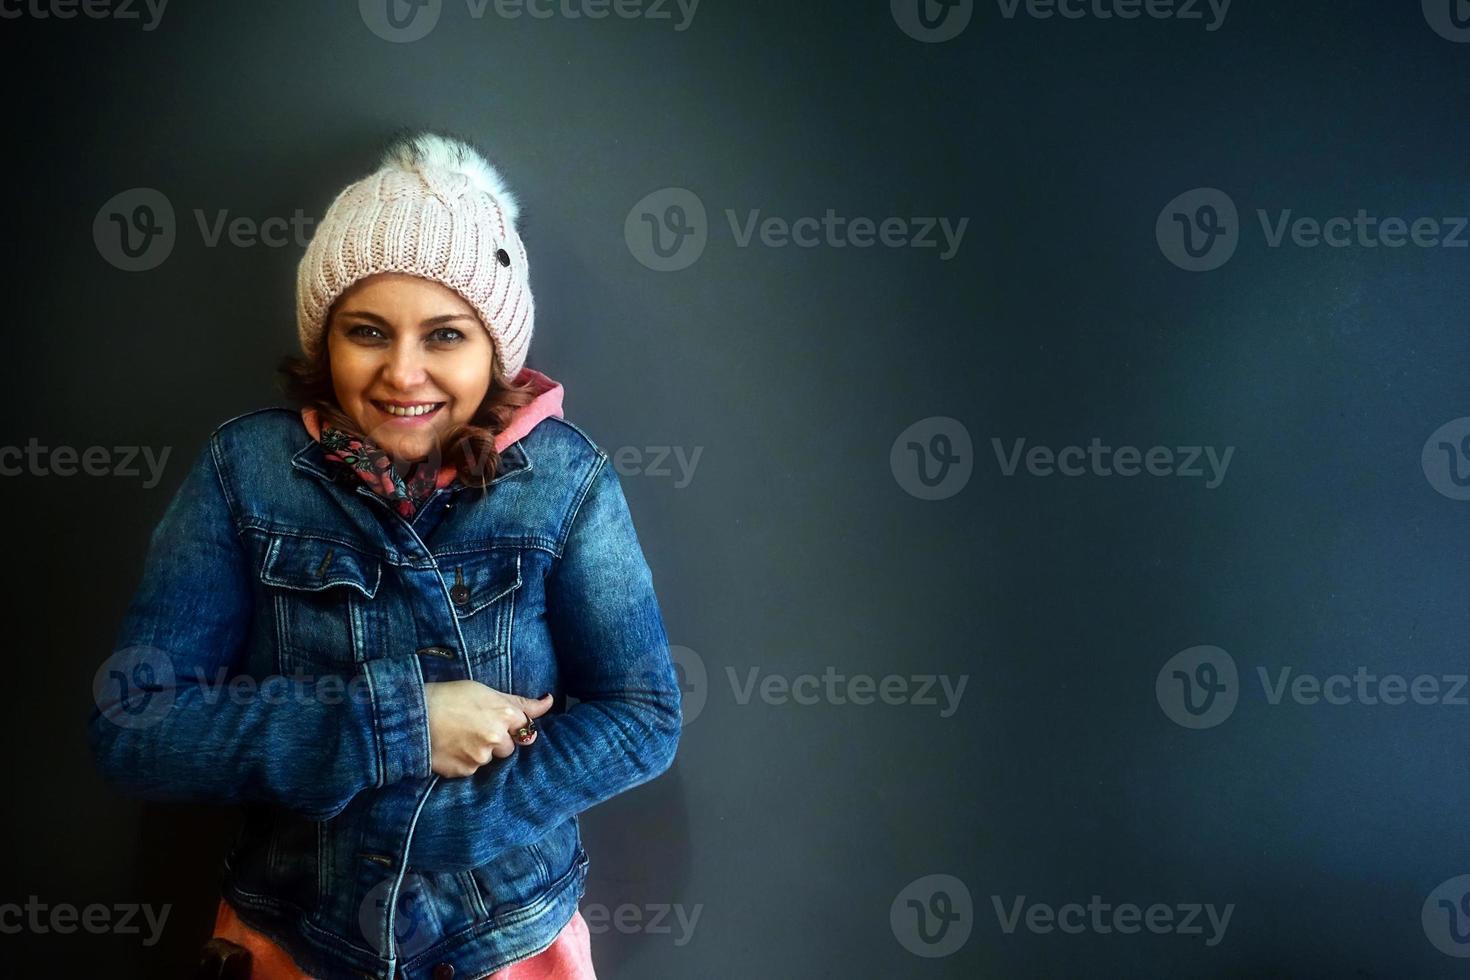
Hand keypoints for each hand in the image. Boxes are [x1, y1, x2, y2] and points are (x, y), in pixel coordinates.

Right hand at [422, 682, 553, 777]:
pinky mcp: (464, 771)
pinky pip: (470, 770)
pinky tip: (450, 748)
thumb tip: (548, 701)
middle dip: (496, 742)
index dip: (512, 727)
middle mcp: (497, 738)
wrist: (413, 714)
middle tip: (473, 728)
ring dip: (478, 752)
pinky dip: (463, 762)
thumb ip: (519, 702)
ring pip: (488, 760)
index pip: (525, 728)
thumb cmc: (449, 696)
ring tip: (457, 737)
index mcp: (505, 715)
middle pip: (508, 748)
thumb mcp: (486, 691)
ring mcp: (480, 757)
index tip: (501, 725)